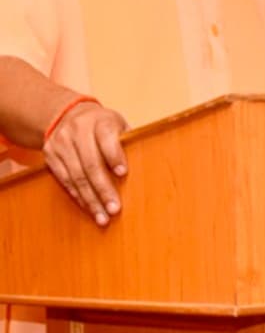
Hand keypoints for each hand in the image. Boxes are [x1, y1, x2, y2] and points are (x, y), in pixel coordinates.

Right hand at [43, 101, 128, 225]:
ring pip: (75, 176)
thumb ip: (127, 143)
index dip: (114, 156)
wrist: (67, 114)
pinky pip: (64, 180)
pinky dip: (78, 196)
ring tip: (102, 217)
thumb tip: (146, 167)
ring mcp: (61, 143)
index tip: (123, 173)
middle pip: (90, 163)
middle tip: (114, 209)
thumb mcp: (118, 124)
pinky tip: (89, 207)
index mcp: (100, 121)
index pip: (106, 139)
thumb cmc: (102, 124)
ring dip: (90, 199)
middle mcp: (78, 131)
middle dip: (103, 189)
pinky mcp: (49, 155)